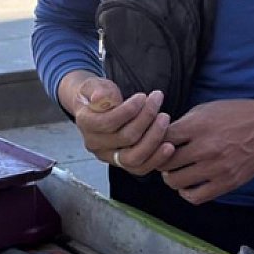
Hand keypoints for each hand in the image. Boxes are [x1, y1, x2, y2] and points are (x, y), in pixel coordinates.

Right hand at [58, 74, 174, 176]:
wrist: (96, 108)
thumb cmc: (99, 94)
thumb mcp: (94, 85)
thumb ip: (97, 89)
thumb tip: (99, 98)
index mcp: (85, 123)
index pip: (109, 122)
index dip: (129, 110)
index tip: (143, 96)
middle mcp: (94, 144)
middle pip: (125, 139)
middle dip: (146, 118)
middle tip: (157, 102)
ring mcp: (108, 156)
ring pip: (133, 158)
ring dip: (154, 139)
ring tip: (165, 119)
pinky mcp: (122, 163)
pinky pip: (140, 168)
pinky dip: (156, 158)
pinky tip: (169, 145)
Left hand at [160, 99, 253, 204]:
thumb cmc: (236, 114)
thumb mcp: (206, 109)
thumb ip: (183, 123)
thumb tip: (160, 135)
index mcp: (197, 126)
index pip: (161, 139)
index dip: (154, 141)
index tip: (156, 142)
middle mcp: (205, 148)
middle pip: (165, 162)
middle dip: (160, 161)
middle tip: (163, 159)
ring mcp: (216, 168)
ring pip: (176, 182)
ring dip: (171, 178)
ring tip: (175, 172)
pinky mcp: (227, 182)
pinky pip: (196, 197)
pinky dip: (186, 193)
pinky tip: (188, 185)